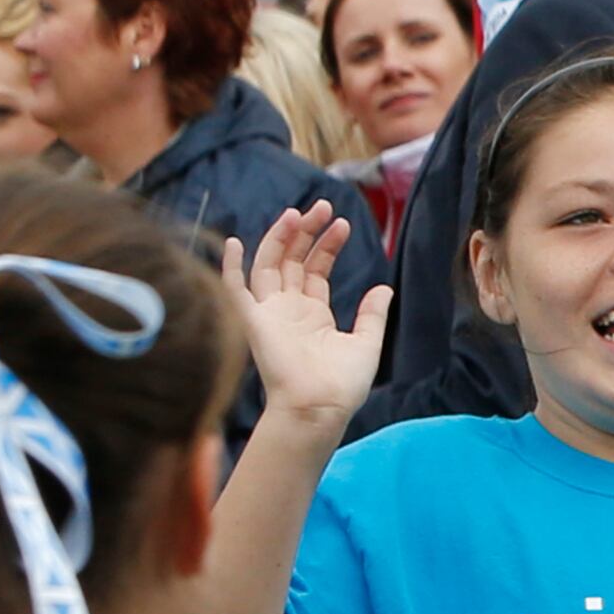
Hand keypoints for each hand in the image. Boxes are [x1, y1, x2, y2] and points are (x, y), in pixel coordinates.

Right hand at [218, 206, 381, 427]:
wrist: (321, 406)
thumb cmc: (343, 384)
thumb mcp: (366, 342)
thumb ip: (372, 314)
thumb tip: (383, 287)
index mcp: (312, 315)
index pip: (315, 270)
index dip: (326, 245)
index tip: (343, 224)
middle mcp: (288, 311)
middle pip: (291, 261)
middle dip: (305, 232)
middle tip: (322, 206)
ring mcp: (269, 314)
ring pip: (268, 266)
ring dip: (279, 238)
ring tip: (298, 213)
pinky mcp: (253, 321)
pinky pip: (235, 290)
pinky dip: (230, 267)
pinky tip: (233, 242)